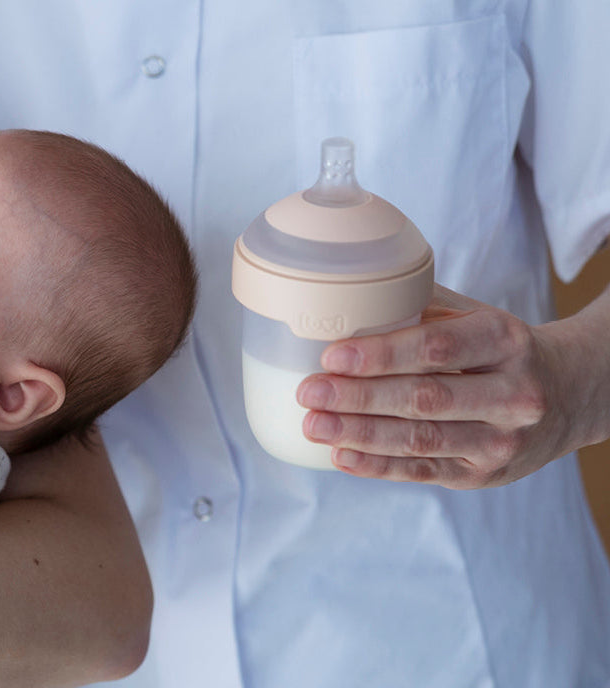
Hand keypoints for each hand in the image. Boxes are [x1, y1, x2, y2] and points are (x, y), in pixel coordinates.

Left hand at [296, 284, 602, 487]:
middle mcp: (512, 393)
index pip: (437, 348)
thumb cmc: (498, 348)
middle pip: (425, 398)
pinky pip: (423, 471)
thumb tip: (341, 300)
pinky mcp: (485, 474)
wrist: (569, 394)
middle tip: (308, 391)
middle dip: (359, 397)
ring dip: (359, 434)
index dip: (381, 354)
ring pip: (421, 440)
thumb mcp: (474, 316)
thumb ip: (418, 307)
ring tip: (314, 424)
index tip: (332, 356)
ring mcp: (501, 440)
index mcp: (505, 340)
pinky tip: (340, 456)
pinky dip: (377, 466)